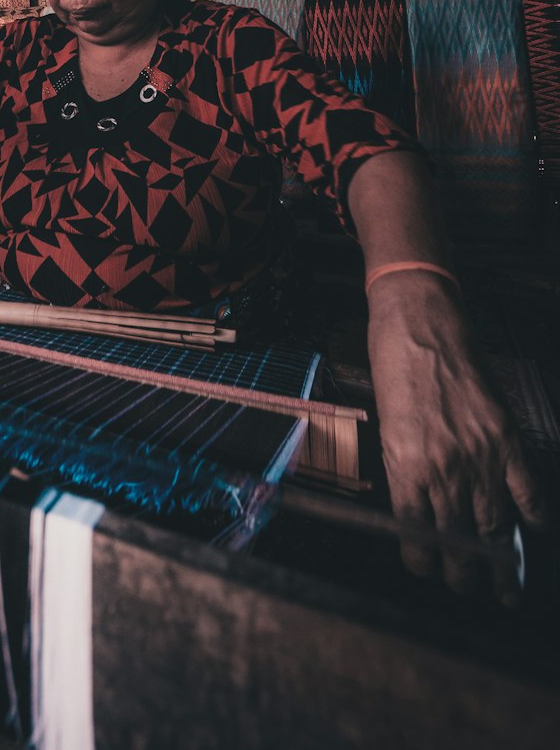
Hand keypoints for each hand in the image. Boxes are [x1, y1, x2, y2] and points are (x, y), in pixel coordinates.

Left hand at [367, 270, 546, 603]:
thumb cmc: (391, 368)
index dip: (424, 561)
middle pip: (458, 538)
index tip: (428, 572)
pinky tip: (532, 533)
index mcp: (406, 467)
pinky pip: (526, 489)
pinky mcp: (505, 437)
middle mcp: (445, 468)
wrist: (420, 324)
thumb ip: (406, 468)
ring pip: (493, 523)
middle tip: (469, 592)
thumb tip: (420, 506)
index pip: (417, 533)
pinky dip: (531, 514)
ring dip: (500, 562)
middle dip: (464, 574)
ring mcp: (480, 454)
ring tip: (505, 589)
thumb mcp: (385, 424)